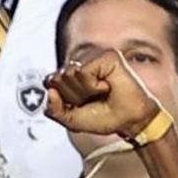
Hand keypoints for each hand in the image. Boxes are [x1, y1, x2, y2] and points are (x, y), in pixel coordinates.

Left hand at [41, 51, 165, 142]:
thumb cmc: (104, 117)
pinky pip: (83, 72)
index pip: (49, 82)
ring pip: (69, 74)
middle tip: (92, 99)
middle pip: (56, 78)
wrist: (129, 121)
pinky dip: (93, 86)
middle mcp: (82, 62)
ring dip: (83, 91)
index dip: (61, 99)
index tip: (80, 104)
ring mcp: (95, 56)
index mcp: (71, 74)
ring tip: (100, 92)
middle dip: (72, 96)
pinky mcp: (107, 55)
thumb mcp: (70, 119)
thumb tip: (50, 90)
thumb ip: (53, 109)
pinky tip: (106, 86)